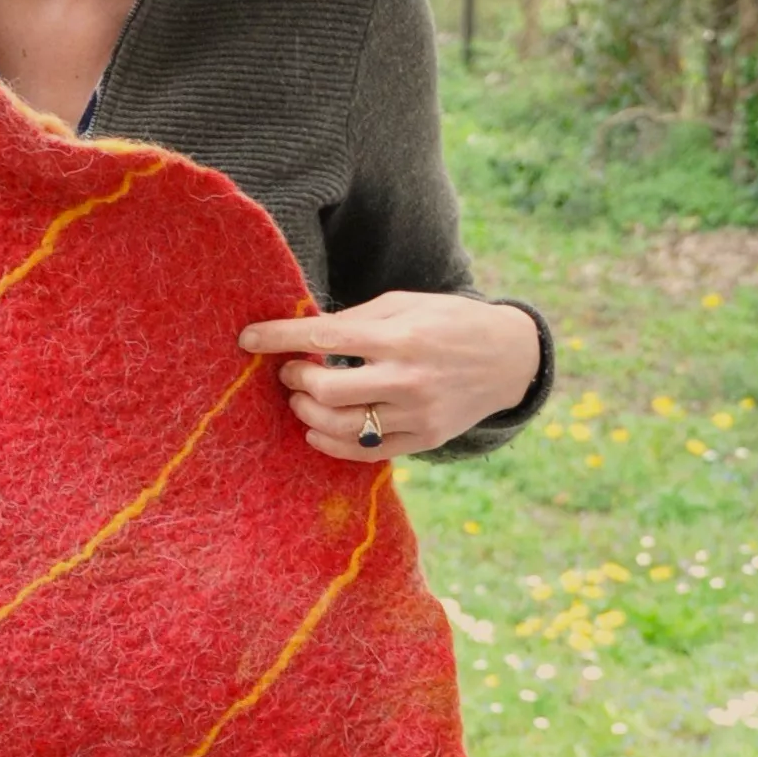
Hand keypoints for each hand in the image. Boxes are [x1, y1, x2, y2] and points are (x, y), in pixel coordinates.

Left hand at [239, 291, 541, 461]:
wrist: (510, 358)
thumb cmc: (450, 321)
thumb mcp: (407, 304)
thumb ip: (357, 319)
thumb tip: (303, 331)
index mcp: (400, 336)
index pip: (324, 338)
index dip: (279, 338)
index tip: (247, 339)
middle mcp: (408, 378)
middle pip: (327, 391)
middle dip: (296, 380)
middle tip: (290, 372)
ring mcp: (417, 415)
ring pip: (343, 427)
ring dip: (308, 414)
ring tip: (302, 399)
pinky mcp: (424, 440)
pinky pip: (365, 452)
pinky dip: (332, 444)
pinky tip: (317, 430)